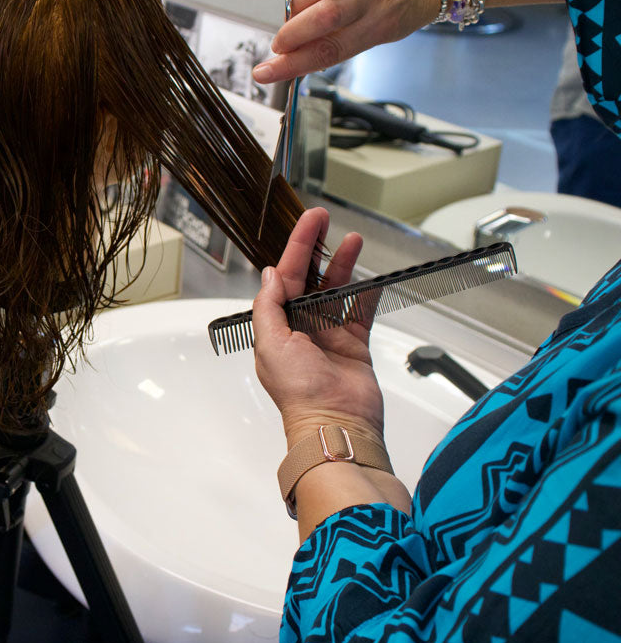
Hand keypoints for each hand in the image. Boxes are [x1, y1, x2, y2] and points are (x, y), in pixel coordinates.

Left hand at [251, 208, 384, 446]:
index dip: (296, 248)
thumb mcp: (271, 343)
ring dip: (343, 265)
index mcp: (277, 327)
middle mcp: (301, 329)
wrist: (336, 423)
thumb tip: (269, 275)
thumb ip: (269, 305)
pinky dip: (367, 294)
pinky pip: (361, 312)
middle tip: (325, 219)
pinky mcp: (354, 345)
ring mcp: (328, 336)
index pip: (284, 278)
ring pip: (336, 290)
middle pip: (309, 278)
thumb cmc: (299, 392)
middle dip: (316, 249)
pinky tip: (372, 277)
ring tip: (353, 240)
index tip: (309, 223)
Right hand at [252, 0, 437, 83]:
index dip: (291, 64)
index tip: (264, 72)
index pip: (327, 52)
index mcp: (375, 27)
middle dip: (292, 33)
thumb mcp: (377, 34)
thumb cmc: (404, 2)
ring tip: (297, 7)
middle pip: (324, 17)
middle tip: (280, 42)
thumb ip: (339, 42)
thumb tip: (296, 55)